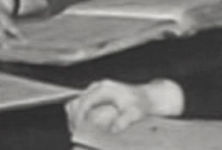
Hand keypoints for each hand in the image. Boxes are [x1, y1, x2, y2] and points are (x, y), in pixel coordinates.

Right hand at [66, 79, 183, 132]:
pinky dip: (80, 114)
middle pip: (77, 102)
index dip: (78, 117)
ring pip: (77, 102)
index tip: (78, 130)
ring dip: (75, 116)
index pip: (84, 102)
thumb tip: (113, 129)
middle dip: (74, 119)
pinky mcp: (96, 94)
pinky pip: (82, 103)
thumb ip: (124, 120)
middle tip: (76, 134)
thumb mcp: (135, 113)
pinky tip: (84, 125)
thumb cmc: (140, 103)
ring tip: (78, 131)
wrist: (147, 97)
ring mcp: (96, 89)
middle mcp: (98, 87)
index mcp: (104, 89)